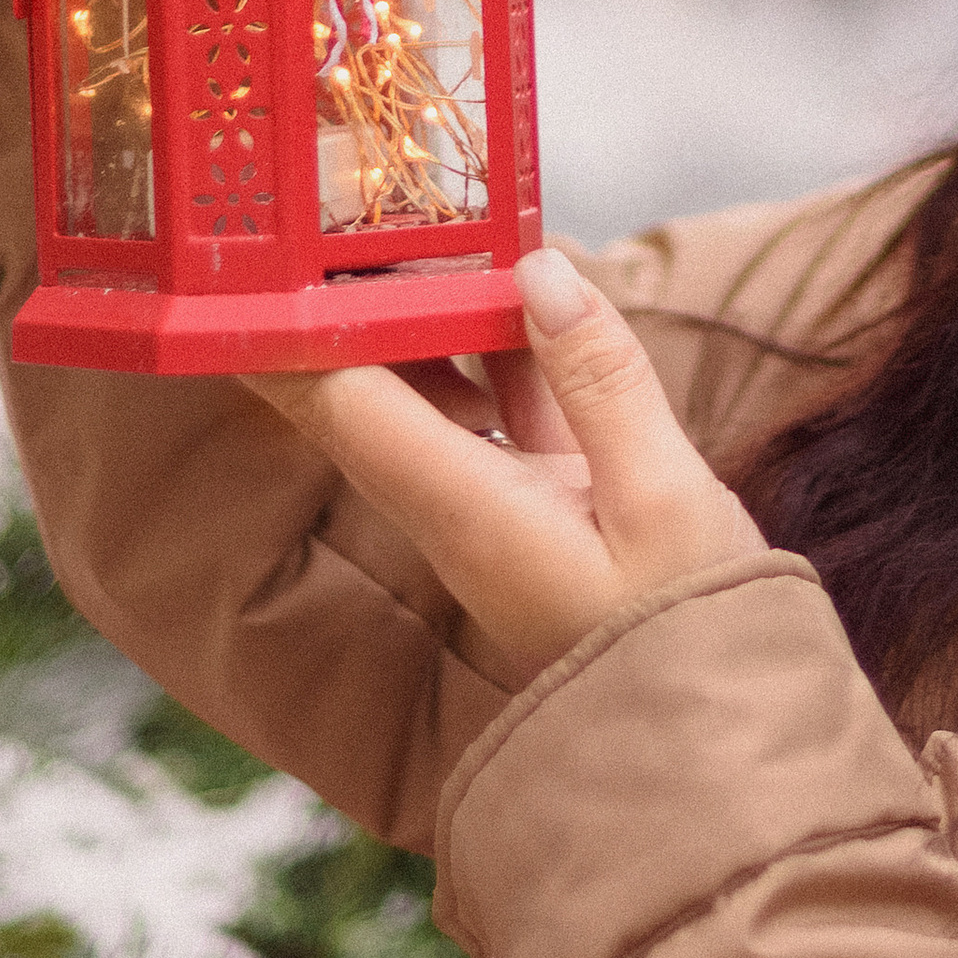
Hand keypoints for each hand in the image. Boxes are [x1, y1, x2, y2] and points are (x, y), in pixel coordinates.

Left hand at [244, 250, 765, 688]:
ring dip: (427, 313)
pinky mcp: (550, 508)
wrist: (722, 744)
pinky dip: (505, 347)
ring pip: (440, 393)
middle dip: (343, 305)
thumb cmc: (692, 637)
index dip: (285, 333)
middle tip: (319, 214)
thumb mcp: (665, 498)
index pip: (343, 404)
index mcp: (469, 513)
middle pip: (375, 391)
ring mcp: (503, 510)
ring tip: (411, 224)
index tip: (235, 269)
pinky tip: (518, 287)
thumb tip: (535, 269)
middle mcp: (462, 510)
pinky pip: (507, 410)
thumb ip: (601, 378)